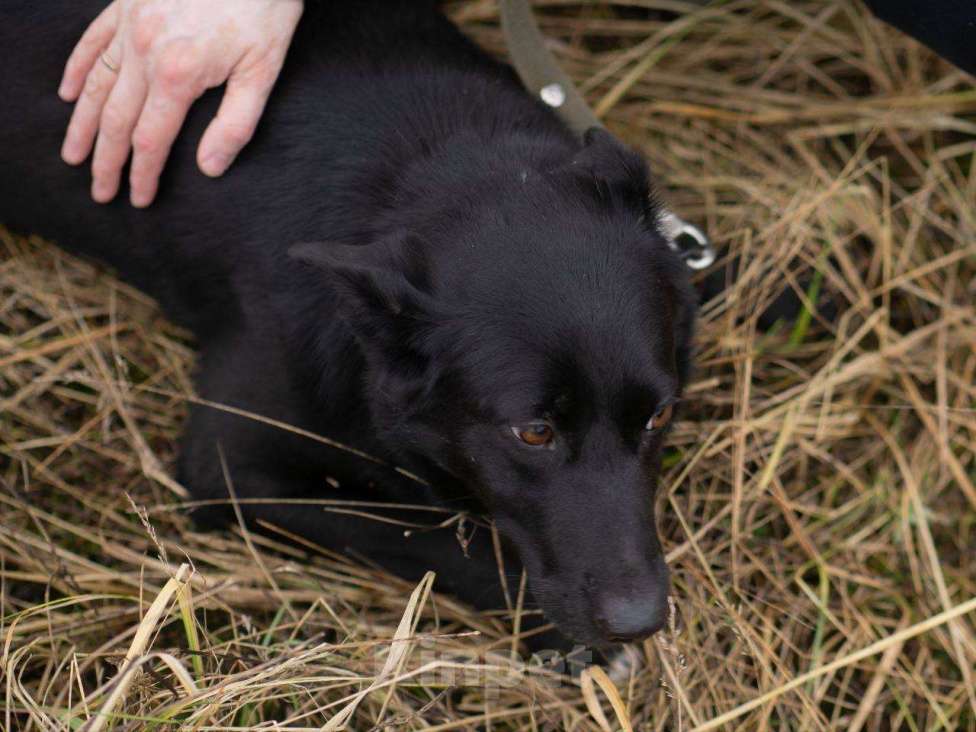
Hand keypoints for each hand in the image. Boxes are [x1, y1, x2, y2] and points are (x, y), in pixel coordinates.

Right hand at [58, 0, 302, 206]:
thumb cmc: (264, 9)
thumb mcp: (264, 71)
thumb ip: (235, 124)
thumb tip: (208, 169)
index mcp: (178, 75)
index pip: (151, 141)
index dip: (142, 175)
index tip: (137, 200)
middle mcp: (144, 51)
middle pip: (116, 120)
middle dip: (106, 162)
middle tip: (99, 193)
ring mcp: (130, 24)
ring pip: (96, 84)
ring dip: (82, 124)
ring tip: (72, 155)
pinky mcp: (126, 3)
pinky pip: (93, 41)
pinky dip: (79, 69)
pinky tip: (69, 93)